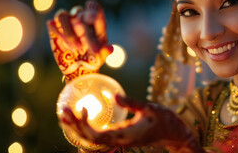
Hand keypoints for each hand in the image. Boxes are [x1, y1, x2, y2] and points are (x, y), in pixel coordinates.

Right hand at [47, 0, 112, 81]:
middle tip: (83, 48)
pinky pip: (52, 24)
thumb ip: (105, 52)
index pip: (93, 7)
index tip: (89, 20)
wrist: (79, 69)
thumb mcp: (101, 57)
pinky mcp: (55, 30)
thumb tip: (110, 48)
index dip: (91, 10)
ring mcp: (67, 23)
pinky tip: (62, 45)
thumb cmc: (93, 60)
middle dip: (81, 30)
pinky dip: (57, 32)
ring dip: (67, 32)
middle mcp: (81, 19)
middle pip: (78, 12)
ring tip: (74, 49)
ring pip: (62, 15)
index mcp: (95, 22)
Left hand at [61, 95, 204, 152]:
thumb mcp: (150, 108)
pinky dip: (89, 128)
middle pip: (90, 140)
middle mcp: (120, 141)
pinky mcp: (122, 138)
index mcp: (125, 135)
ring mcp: (120, 141)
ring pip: (93, 140)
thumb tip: (114, 96)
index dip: (84, 124)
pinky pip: (100, 136)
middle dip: (75, 126)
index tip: (81, 107)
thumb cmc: (165, 121)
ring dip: (79, 128)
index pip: (97, 135)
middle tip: (63, 111)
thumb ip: (132, 103)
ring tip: (67, 115)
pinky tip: (84, 118)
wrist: (175, 135)